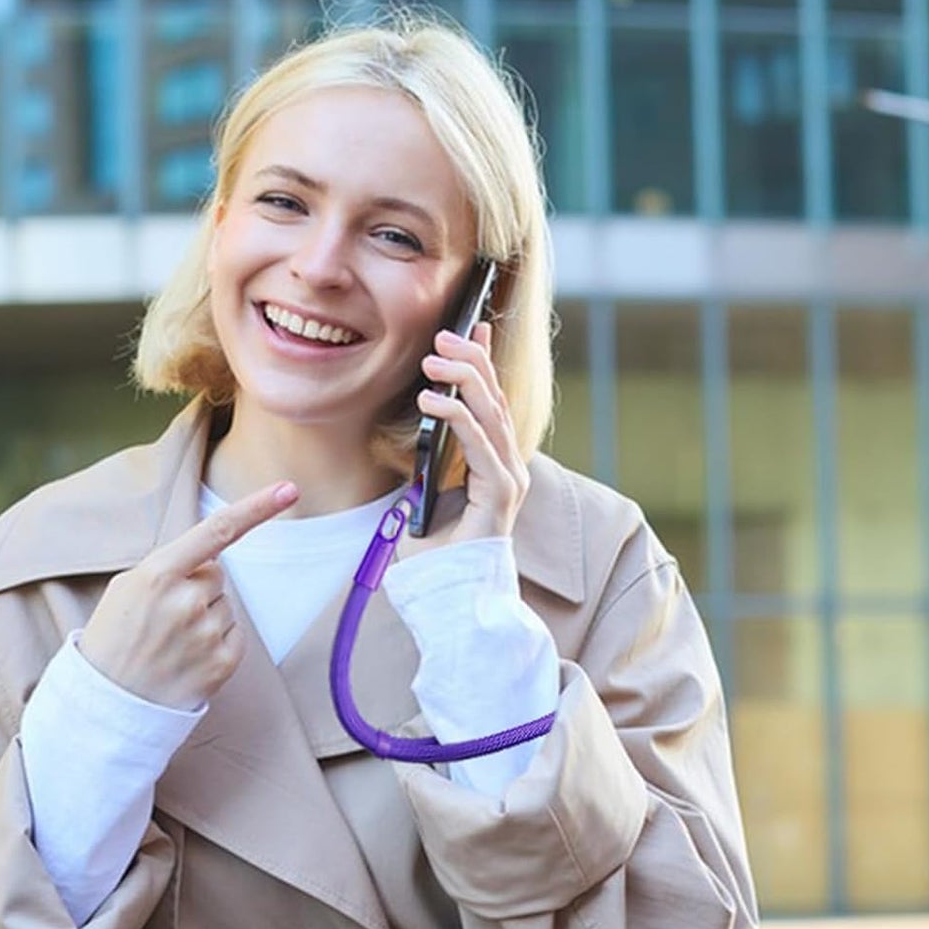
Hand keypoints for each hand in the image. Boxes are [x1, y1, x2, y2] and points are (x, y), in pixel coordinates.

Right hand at [79, 481, 298, 709]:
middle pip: (216, 575)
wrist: (108, 705)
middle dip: (197, 589)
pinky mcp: (223, 662)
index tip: (289, 489)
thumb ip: (169, 566)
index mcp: (157, 575)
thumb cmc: (114, 640)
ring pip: (226, 606)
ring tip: (171, 643)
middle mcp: (187, 601)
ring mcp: (207, 633)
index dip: (256, 507)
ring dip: (205, 618)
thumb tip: (211, 559)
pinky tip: (187, 658)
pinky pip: (235, 634)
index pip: (216, 532)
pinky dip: (217, 642)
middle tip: (163, 619)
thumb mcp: (126, 589)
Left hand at [414, 322, 529, 544]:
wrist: (451, 598)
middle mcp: (508, 470)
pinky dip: (455, 417)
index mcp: (494, 468)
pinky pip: (479, 444)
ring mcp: (509, 481)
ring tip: (433, 359)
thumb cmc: (438, 559)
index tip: (473, 329)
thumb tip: (419, 445)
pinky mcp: (500, 494)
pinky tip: (430, 400)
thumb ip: (430, 471)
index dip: (484, 365)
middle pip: (494, 402)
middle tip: (444, 337)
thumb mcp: (426, 501)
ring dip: (462, 380)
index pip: (491, 405)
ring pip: (490, 415)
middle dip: (472, 361)